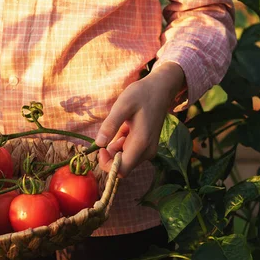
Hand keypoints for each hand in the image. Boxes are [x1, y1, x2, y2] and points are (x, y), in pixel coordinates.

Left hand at [95, 62, 184, 176]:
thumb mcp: (122, 105)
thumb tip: (98, 144)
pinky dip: (122, 142)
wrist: (161, 89)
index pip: (121, 170)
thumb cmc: (142, 94)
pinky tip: (126, 126)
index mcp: (141, 144)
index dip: (107, 164)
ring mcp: (149, 150)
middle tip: (108, 131)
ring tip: (121, 125)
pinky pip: (130, 151)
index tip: (100, 148)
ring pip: (125, 158)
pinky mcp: (147, 146)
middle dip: (110, 154)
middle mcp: (147, 151)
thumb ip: (110, 125)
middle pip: (122, 166)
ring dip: (116, 147)